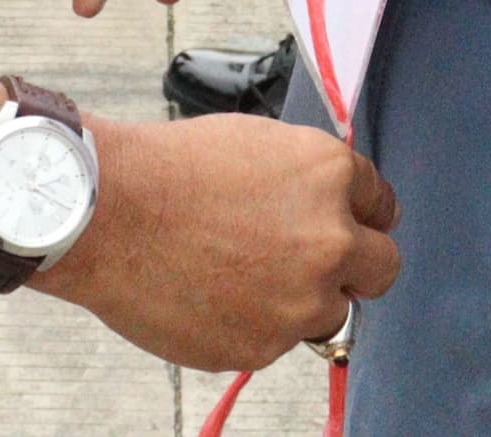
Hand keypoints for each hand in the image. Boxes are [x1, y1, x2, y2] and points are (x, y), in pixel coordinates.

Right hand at [40, 114, 399, 370]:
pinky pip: (278, 340)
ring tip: (242, 277)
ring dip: (303, 300)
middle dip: (357, 265)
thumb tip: (332, 208)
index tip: (346, 224)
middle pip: (382, 268)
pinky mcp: (264, 346)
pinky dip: (254, 324)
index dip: (360, 214)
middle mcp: (330, 240)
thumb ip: (308, 181)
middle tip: (316, 263)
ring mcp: (299, 301)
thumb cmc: (170, 170)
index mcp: (330, 176)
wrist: (108, 214)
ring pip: (331, 312)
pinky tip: (212, 295)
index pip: (382, 204)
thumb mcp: (256, 144)